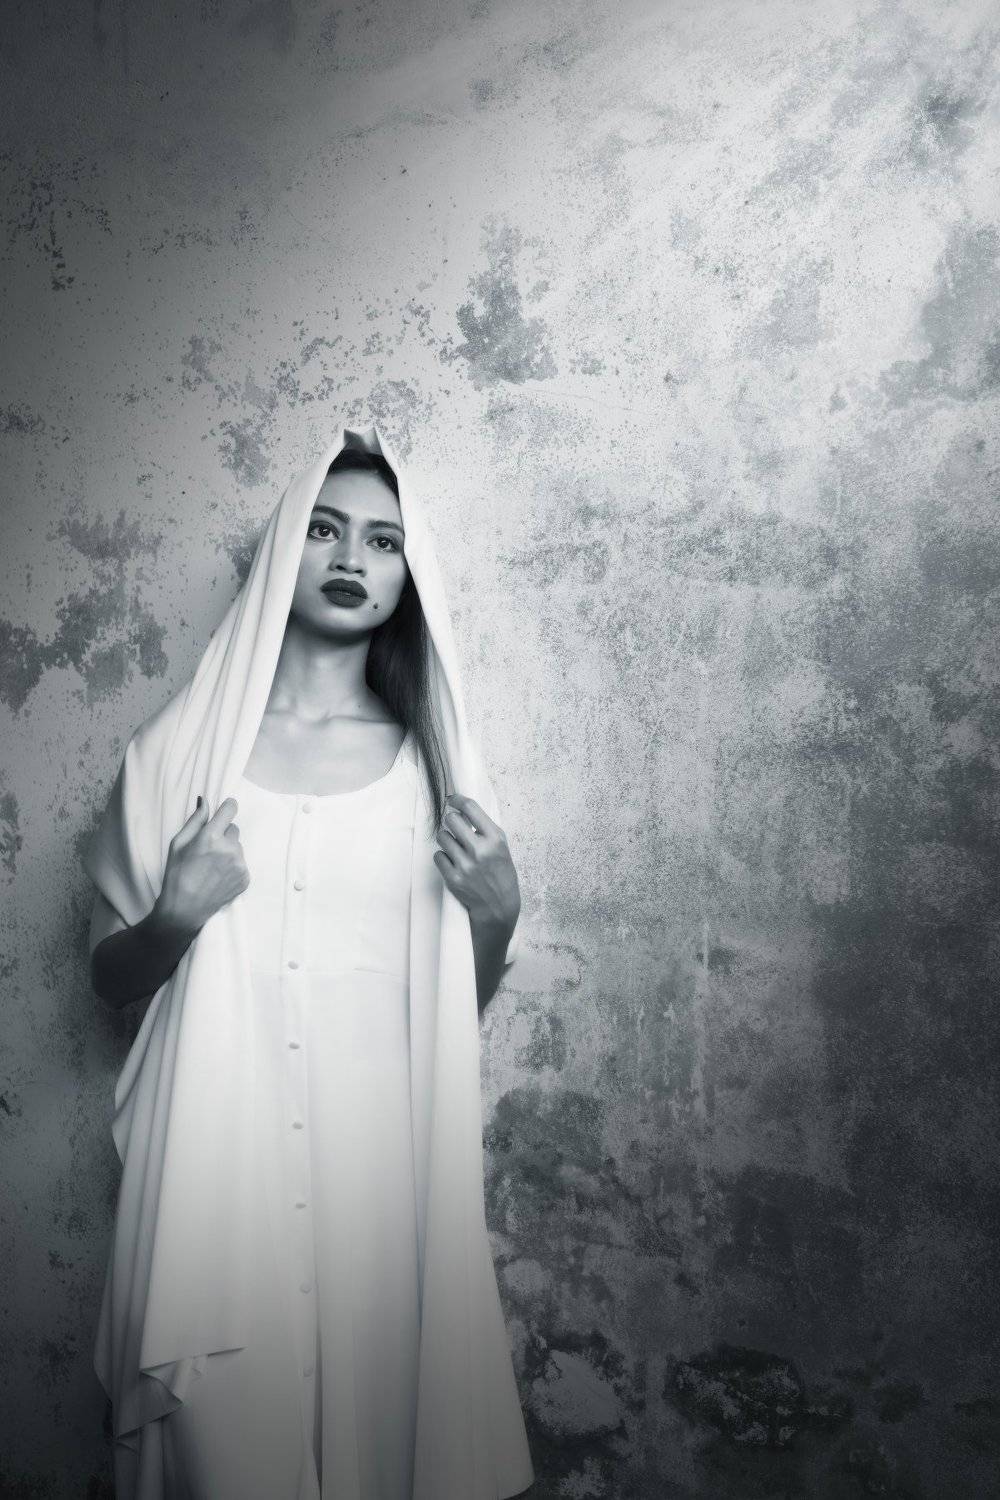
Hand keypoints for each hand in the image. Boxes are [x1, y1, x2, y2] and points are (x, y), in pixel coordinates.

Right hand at [155, 796, 250, 934]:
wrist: (185, 908)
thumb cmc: (177, 874)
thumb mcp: (178, 843)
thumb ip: (195, 820)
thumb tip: (205, 800)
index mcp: (212, 837)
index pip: (231, 809)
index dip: (227, 807)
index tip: (225, 809)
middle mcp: (230, 849)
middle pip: (233, 829)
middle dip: (223, 834)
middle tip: (208, 849)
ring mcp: (240, 865)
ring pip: (238, 847)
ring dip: (228, 851)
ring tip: (212, 866)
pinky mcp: (245, 878)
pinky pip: (242, 863)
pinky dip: (233, 866)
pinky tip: (218, 876)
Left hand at [434, 792, 519, 933]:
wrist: (498, 906)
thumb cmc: (500, 874)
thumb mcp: (501, 847)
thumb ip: (484, 829)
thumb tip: (462, 810)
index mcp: (495, 839)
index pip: (470, 808)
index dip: (457, 800)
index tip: (451, 800)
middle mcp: (480, 850)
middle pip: (452, 820)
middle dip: (451, 821)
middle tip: (454, 826)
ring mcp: (465, 865)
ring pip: (442, 837)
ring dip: (446, 839)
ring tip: (455, 847)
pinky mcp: (453, 878)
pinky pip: (438, 856)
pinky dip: (443, 857)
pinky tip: (453, 862)